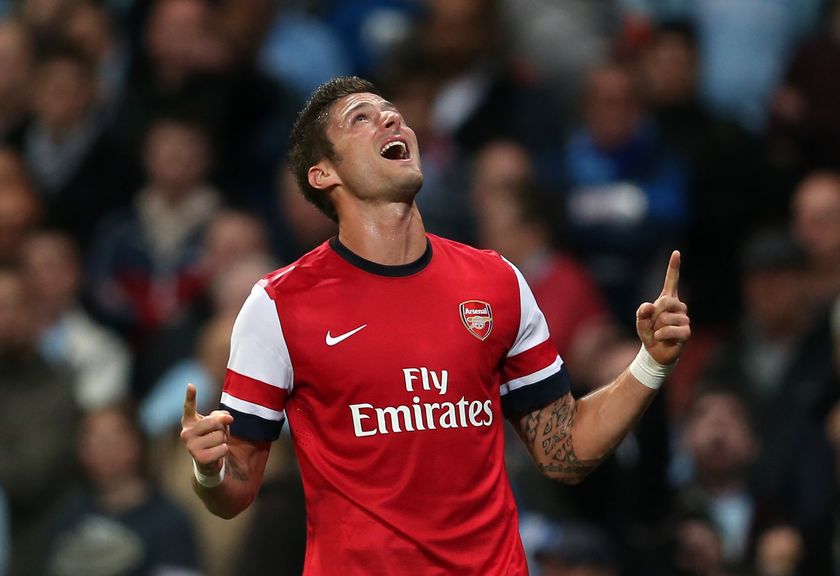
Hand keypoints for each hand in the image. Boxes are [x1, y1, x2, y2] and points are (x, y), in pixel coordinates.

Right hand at [180, 383, 233, 474]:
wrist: (207, 461)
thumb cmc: (212, 437)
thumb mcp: (217, 423)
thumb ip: (222, 416)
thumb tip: (228, 418)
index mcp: (189, 421)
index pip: (189, 407)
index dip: (190, 396)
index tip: (191, 385)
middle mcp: (186, 433)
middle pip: (214, 422)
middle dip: (222, 426)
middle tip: (219, 432)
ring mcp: (191, 447)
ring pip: (220, 436)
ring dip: (223, 439)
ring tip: (216, 444)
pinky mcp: (200, 458)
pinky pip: (223, 448)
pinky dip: (224, 449)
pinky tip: (216, 452)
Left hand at [636, 251, 690, 365]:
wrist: (655, 352)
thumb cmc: (649, 332)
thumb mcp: (640, 321)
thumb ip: (642, 311)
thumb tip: (651, 306)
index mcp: (667, 300)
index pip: (672, 280)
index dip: (674, 266)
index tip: (676, 252)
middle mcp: (679, 306)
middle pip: (665, 301)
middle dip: (655, 314)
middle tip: (654, 324)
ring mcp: (684, 319)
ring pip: (667, 318)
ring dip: (657, 327)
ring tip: (659, 333)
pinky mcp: (686, 332)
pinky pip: (671, 330)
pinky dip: (661, 335)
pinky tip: (661, 338)